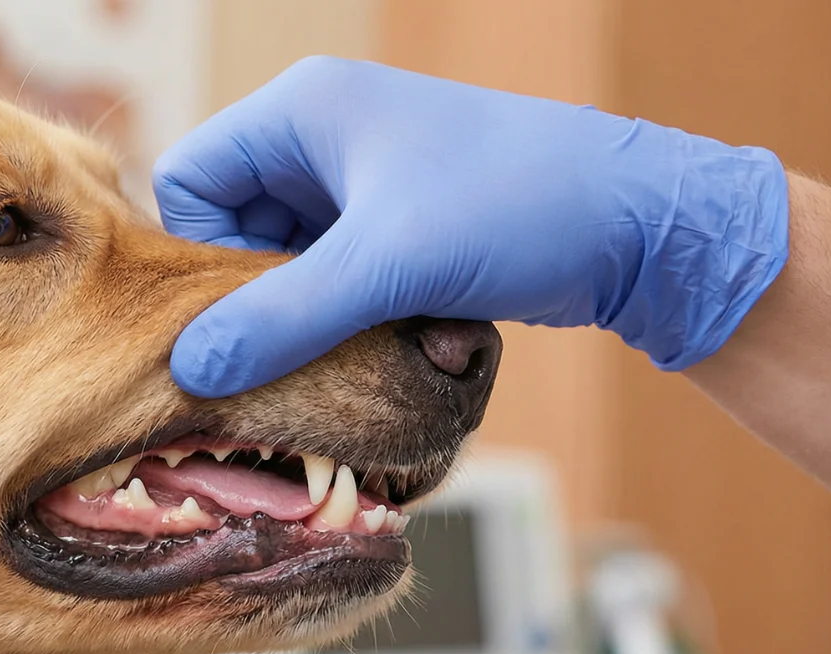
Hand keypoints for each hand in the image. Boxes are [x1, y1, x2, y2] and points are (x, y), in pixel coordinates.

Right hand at [154, 56, 789, 396]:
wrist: (641, 227)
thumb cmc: (518, 210)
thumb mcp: (387, 267)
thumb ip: (280, 318)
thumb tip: (190, 369)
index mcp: (303, 109)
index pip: (189, 179)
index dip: (199, 254)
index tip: (247, 317)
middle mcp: (323, 135)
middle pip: (232, 228)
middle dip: (267, 294)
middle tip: (314, 341)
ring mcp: (363, 182)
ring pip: (286, 264)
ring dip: (322, 315)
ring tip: (379, 334)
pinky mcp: (398, 226)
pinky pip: (338, 280)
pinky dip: (362, 317)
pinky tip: (411, 332)